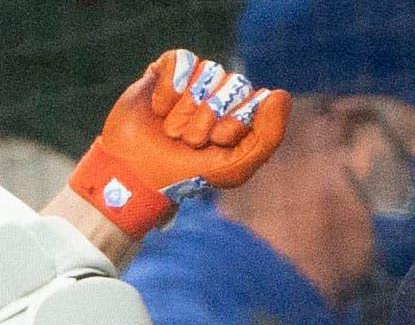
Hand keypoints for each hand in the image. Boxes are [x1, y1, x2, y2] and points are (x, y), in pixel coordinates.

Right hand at [69, 49, 290, 236]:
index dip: (234, 122)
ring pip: (207, 71)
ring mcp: (195, 80)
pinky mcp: (167, 69)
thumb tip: (279, 94)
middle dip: (206, 120)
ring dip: (185, 110)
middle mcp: (221, 93)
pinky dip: (168, 89)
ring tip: (171, 130)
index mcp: (241, 113)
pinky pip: (181, 60)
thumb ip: (268, 137)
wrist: (135, 174)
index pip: (254, 99)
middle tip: (188, 142)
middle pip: (232, 83)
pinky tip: (158, 109)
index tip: (216, 143)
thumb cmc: (185, 174)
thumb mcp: (233, 167)